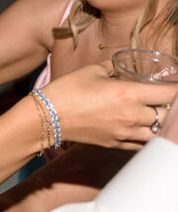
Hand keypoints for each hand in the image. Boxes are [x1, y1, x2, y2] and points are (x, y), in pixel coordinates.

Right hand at [45, 62, 177, 149]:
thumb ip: (113, 68)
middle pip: (166, 115)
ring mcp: (124, 134)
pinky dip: (146, 137)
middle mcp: (132, 116)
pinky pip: (141, 144)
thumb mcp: (93, 71)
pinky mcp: (115, 145)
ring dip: (158, 124)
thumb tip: (120, 67)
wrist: (47, 117)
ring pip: (157, 133)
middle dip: (168, 107)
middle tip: (163, 100)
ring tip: (154, 115)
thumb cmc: (68, 90)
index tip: (175, 87)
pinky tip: (142, 128)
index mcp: (129, 94)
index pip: (169, 94)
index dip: (176, 90)